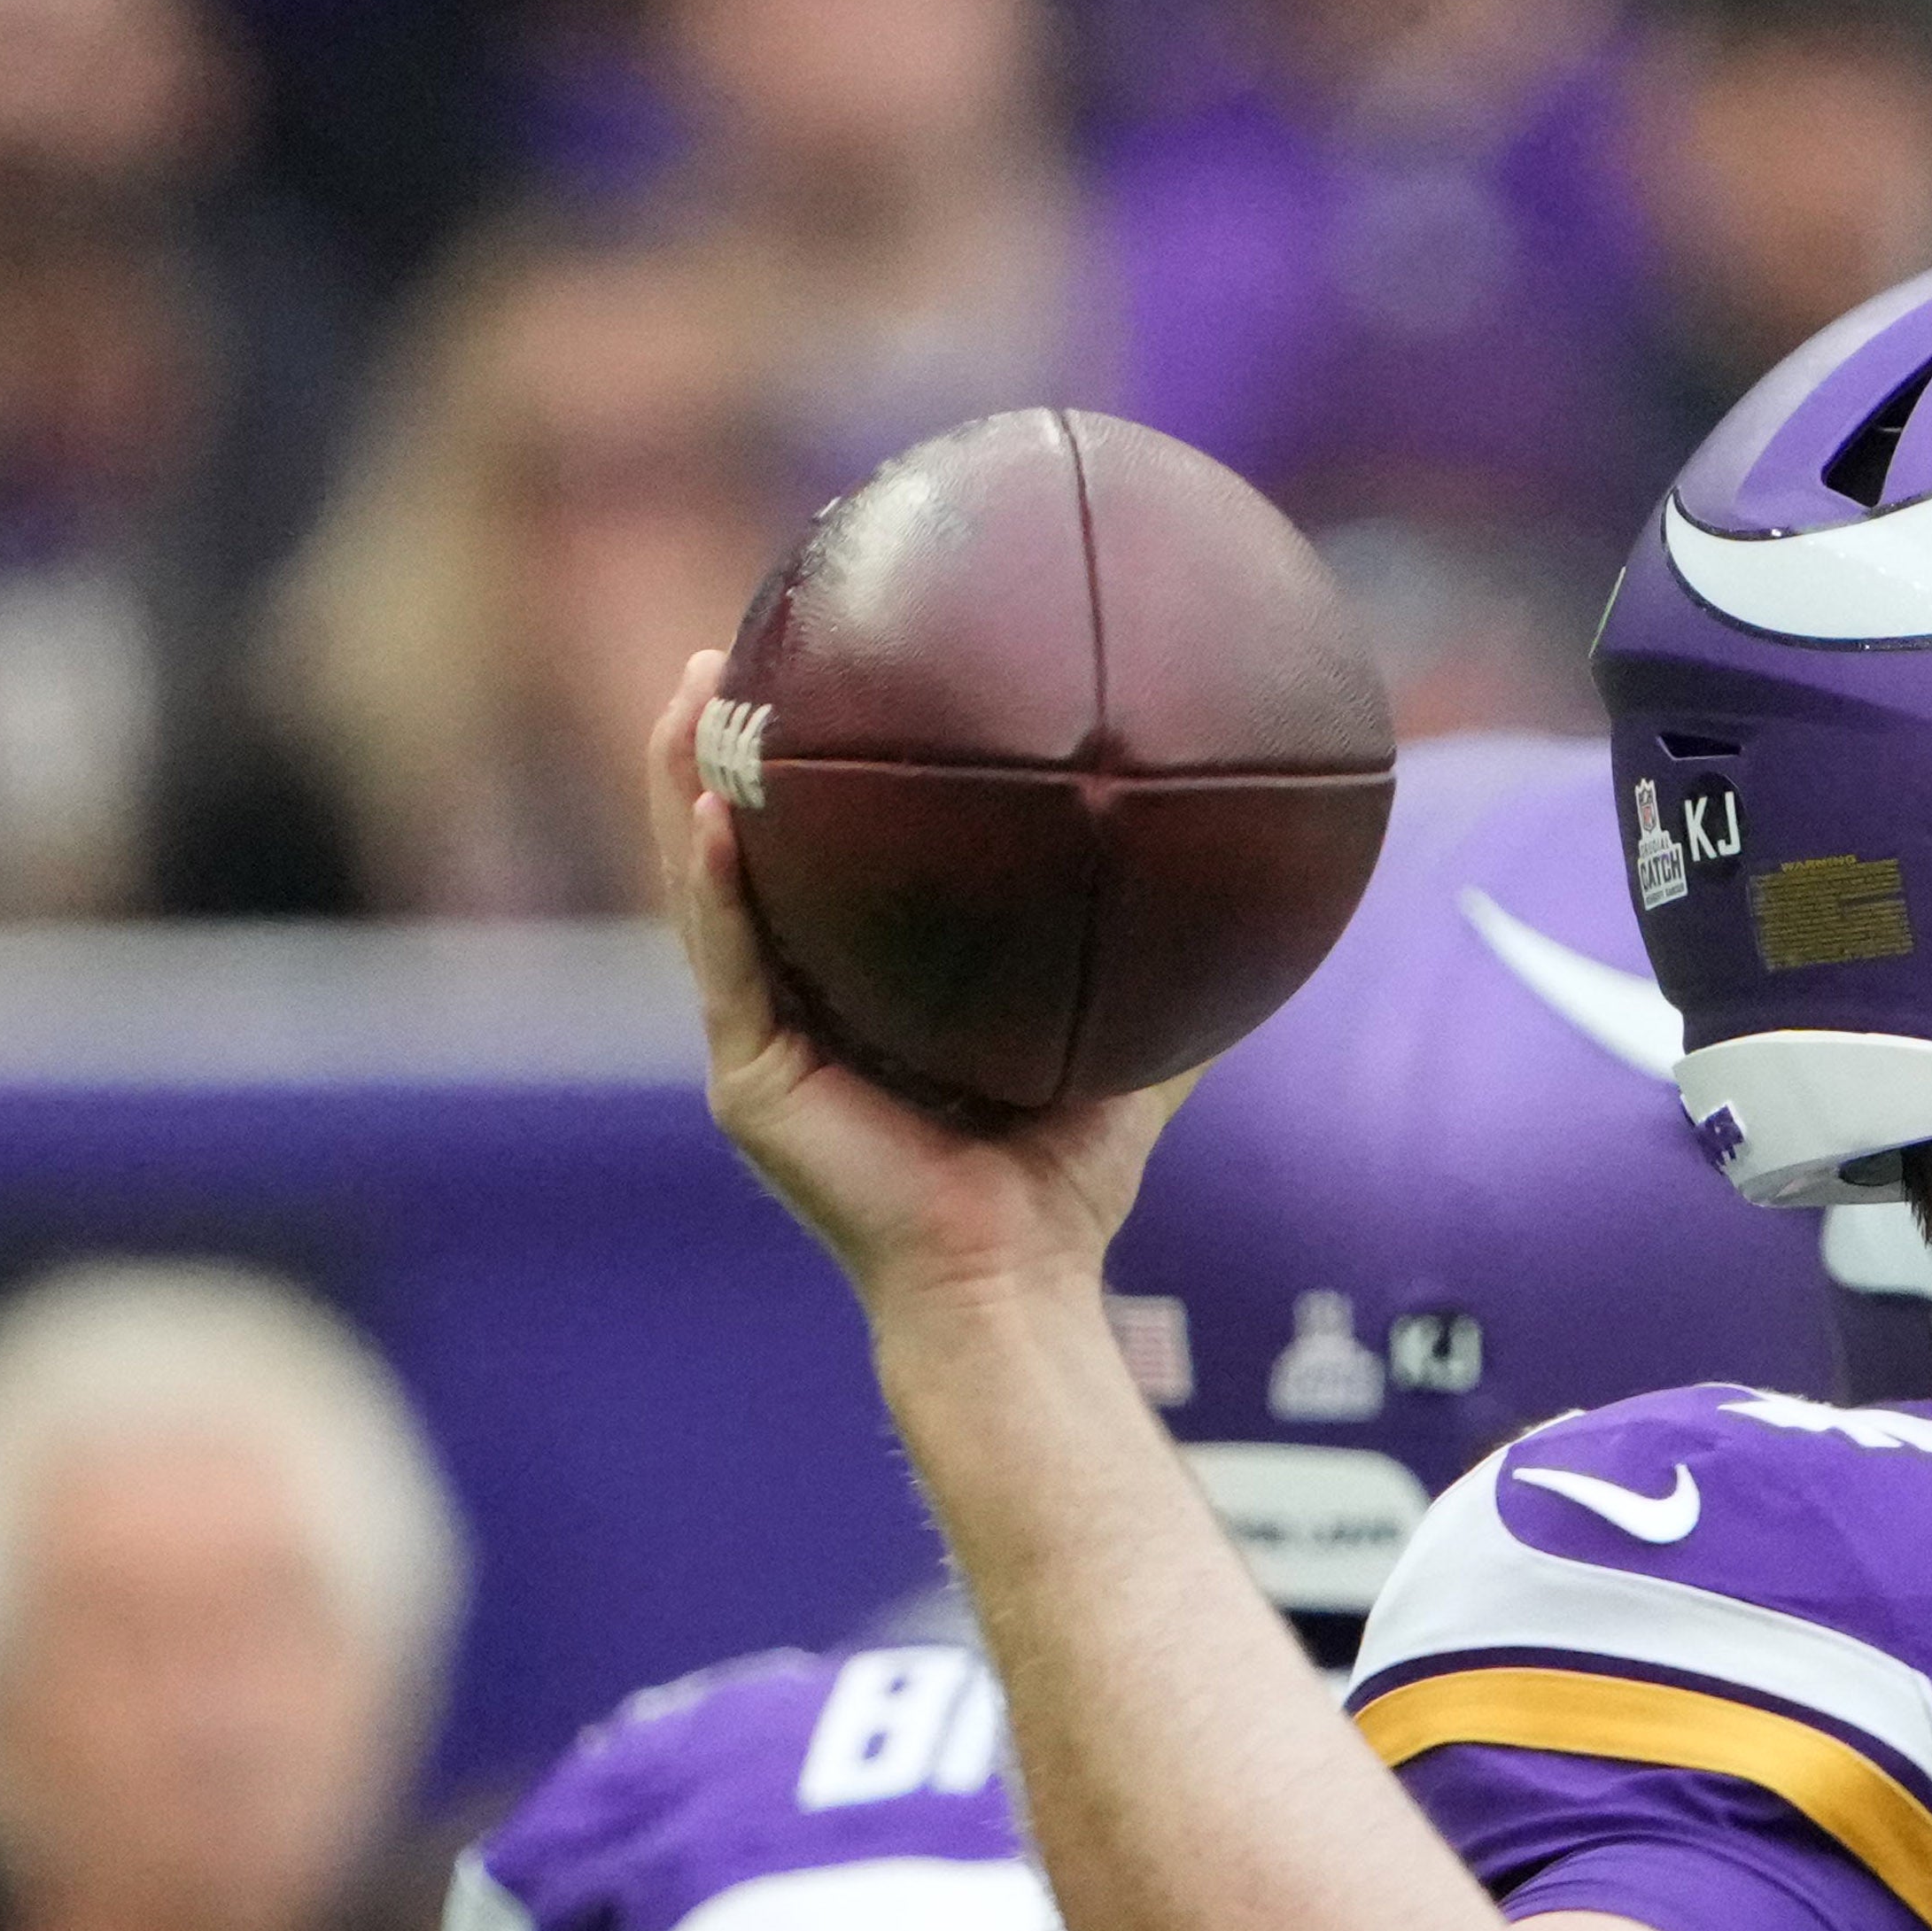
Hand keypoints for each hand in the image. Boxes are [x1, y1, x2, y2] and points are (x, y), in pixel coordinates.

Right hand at [640, 653, 1182, 1328]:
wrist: (1018, 1279)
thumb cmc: (1064, 1180)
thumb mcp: (1117, 1042)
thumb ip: (1164, 965)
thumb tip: (1247, 879)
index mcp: (856, 991)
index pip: (813, 861)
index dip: (797, 773)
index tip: (805, 674)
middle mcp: (793, 1008)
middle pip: (731, 854)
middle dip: (712, 751)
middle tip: (714, 651)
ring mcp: (761, 1045)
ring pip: (703, 891)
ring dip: (685, 790)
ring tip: (685, 695)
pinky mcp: (751, 1083)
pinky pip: (728, 966)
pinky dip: (716, 888)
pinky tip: (712, 816)